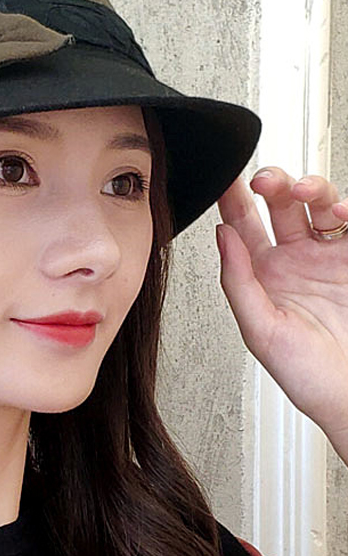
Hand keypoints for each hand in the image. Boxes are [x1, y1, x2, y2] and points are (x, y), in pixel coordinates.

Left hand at [215, 167, 347, 441]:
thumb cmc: (308, 376)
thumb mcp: (261, 330)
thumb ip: (238, 281)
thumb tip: (221, 236)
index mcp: (263, 275)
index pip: (242, 227)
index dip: (232, 200)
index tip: (222, 179)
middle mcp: (295, 261)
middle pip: (280, 206)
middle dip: (272, 184)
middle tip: (263, 181)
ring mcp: (330, 258)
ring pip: (318, 205)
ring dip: (310, 189)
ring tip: (302, 191)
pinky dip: (347, 209)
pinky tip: (338, 211)